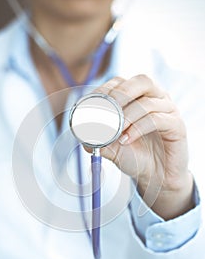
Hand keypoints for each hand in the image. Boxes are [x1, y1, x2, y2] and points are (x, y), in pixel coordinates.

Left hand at [94, 75, 193, 219]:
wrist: (156, 177)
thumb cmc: (135, 156)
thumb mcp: (111, 148)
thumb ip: (97, 139)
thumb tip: (81, 133)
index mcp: (138, 97)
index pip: (121, 82)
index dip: (105, 89)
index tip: (92, 104)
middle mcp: (155, 98)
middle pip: (141, 81)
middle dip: (120, 94)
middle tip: (107, 112)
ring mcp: (168, 110)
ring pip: (148, 102)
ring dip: (128, 116)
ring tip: (117, 134)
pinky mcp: (177, 125)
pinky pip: (157, 119)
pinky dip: (138, 128)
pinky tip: (127, 140)